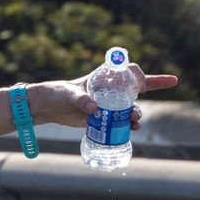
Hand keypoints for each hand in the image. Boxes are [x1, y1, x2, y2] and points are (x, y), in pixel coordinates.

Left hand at [30, 66, 179, 128]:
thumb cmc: (58, 93)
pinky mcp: (105, 116)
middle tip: (144, 100)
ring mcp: (109, 103)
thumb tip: (94, 109)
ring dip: (136, 113)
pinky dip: (128, 125)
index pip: (128, 70)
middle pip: (137, 86)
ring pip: (131, 106)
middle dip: (150, 88)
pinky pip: (121, 120)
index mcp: (104, 76)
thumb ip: (80, 99)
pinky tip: (132, 130)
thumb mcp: (67, 94)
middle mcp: (111, 88)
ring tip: (135, 121)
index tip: (142, 86)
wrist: (49, 107)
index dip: (139, 75)